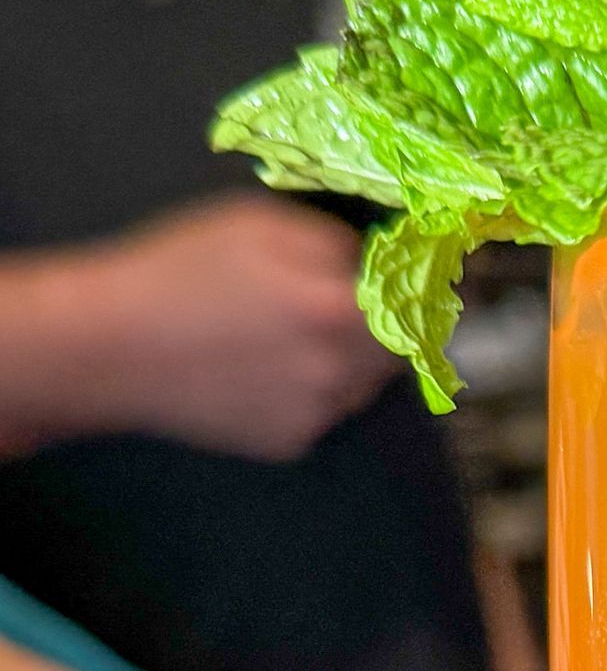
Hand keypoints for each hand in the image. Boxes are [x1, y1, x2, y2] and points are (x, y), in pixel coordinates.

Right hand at [2, 196, 400, 461]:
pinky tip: (264, 366)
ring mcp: (314, 416)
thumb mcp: (258, 226)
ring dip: (352, 358)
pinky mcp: (288, 444)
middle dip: (393, 324)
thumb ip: (334, 244)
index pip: (421, 307)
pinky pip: (326, 411)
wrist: (111, 349)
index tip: (431, 278)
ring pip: (363, 385)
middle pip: (401, 352)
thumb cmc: (179, 272)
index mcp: (336, 313)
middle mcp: (336, 374)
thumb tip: (379, 261)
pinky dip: (314, 389)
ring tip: (293, 330)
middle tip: (358, 299)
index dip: (430, 291)